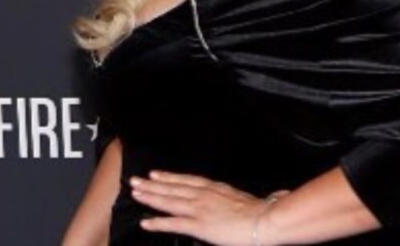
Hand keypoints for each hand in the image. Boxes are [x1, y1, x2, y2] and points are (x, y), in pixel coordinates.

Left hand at [129, 170, 288, 245]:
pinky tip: (145, 222)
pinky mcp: (198, 225)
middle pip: (173, 188)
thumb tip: (241, 197)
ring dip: (151, 197)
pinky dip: (158, 223)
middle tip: (135, 180)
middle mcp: (204, 195)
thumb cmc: (261, 211)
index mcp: (216, 188)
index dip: (169, 177)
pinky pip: (173, 224)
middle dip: (153, 184)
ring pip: (169, 201)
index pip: (187, 181)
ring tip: (136, 194)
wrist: (264, 220)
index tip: (156, 174)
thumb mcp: (246, 199)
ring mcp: (200, 209)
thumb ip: (237, 197)